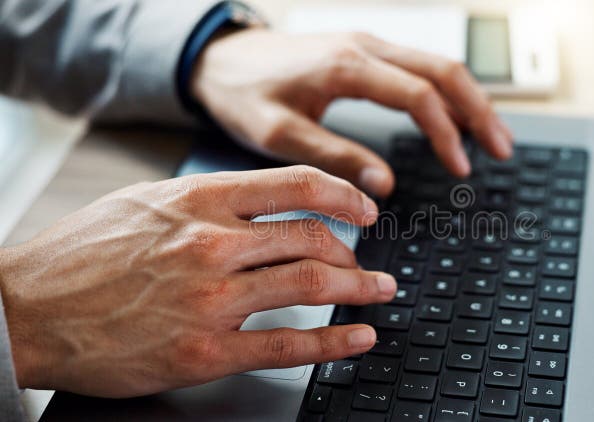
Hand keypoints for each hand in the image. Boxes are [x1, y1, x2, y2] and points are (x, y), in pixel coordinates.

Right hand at [0, 166, 395, 396]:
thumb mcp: (149, 201)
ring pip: (311, 285)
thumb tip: (269, 201)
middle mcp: (212, 242)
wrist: (28, 308)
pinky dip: (333, 341)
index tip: (366, 210)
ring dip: (358, 290)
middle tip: (368, 265)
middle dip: (354, 254)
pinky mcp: (205, 350)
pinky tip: (357, 338)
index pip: (297, 185)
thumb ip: (211, 199)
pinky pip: (288, 343)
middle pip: (314, 238)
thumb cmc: (83, 254)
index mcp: (200, 198)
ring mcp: (211, 298)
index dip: (345, 196)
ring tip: (377, 293)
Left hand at [191, 30, 513, 196]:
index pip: (418, 94)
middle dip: (479, 111)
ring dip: (471, 99)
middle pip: (444, 71)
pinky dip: (448, 92)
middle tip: (502, 150)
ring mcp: (369, 44)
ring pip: (438, 65)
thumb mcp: (280, 134)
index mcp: (347, 65)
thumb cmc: (244, 93)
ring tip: (494, 137)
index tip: (460, 167)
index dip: (446, 132)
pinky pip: (421, 67)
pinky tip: (458, 117)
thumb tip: (383, 186)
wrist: (219, 59)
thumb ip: (334, 158)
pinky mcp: (366, 52)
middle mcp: (365, 47)